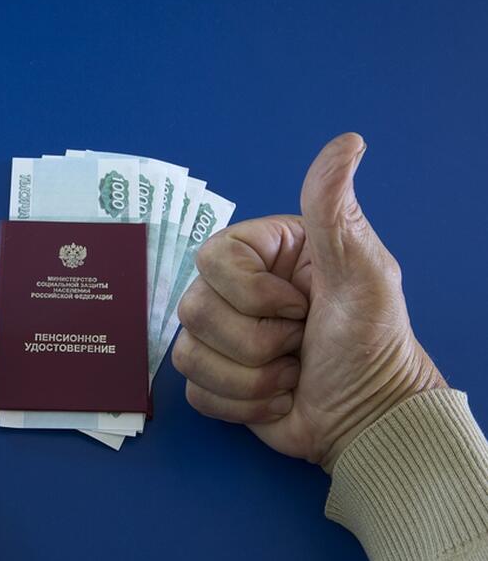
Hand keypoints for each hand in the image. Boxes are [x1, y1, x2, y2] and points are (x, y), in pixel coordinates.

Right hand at [172, 133, 445, 470]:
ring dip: (252, 379)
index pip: (211, 258)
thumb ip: (336, 209)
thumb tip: (348, 141)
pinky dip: (242, 405)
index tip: (301, 306)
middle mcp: (234, 290)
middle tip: (301, 343)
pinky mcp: (213, 380)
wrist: (369, 419)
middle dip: (257, 342)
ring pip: (188, 354)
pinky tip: (277, 399)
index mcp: (263, 255)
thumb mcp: (364, 272)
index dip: (251, 292)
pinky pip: (194, 392)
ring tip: (292, 373)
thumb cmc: (372, 343)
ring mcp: (219, 337)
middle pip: (193, 309)